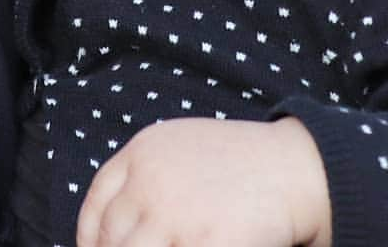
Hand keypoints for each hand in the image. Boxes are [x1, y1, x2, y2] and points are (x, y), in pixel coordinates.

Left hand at [76, 115, 331, 246]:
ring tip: (176, 245)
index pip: (96, 207)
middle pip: (111, 240)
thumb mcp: (183, 150)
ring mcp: (174, 215)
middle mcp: (152, 180)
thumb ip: (144, 180)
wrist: (296, 168)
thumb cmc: (240, 164)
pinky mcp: (203, 245)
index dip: (91, 240)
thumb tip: (105, 234)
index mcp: (145, 150)